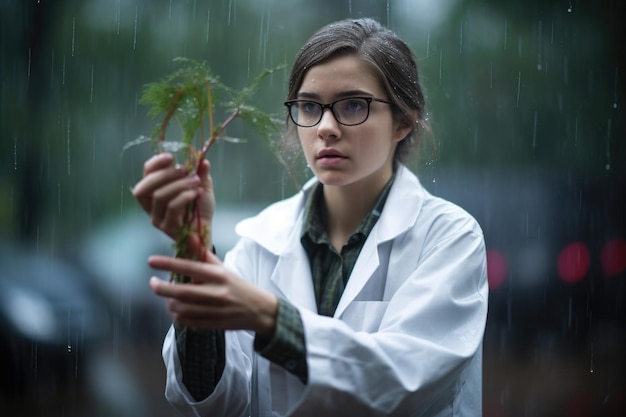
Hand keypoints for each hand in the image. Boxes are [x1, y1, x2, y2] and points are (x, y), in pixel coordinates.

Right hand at [132, 153, 214, 246]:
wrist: (206, 231)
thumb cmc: (199, 210)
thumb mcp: (201, 186)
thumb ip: (200, 173)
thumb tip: (203, 161)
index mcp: (154, 192)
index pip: (146, 175)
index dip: (155, 164)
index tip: (170, 156)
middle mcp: (151, 206)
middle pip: (145, 187)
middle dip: (165, 174)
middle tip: (184, 169)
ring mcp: (157, 218)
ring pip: (159, 196)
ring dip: (179, 184)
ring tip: (196, 181)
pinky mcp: (167, 226)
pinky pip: (172, 207)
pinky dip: (185, 196)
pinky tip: (196, 193)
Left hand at [148, 248, 277, 337]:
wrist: (258, 310)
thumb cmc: (237, 286)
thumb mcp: (223, 268)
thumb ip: (203, 254)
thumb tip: (189, 235)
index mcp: (219, 275)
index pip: (190, 267)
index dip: (168, 264)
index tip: (151, 261)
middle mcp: (217, 293)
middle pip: (182, 292)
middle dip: (162, 288)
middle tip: (153, 283)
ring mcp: (215, 311)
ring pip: (182, 309)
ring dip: (170, 303)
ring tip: (168, 298)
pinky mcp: (213, 324)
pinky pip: (188, 322)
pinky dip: (178, 316)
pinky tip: (178, 310)